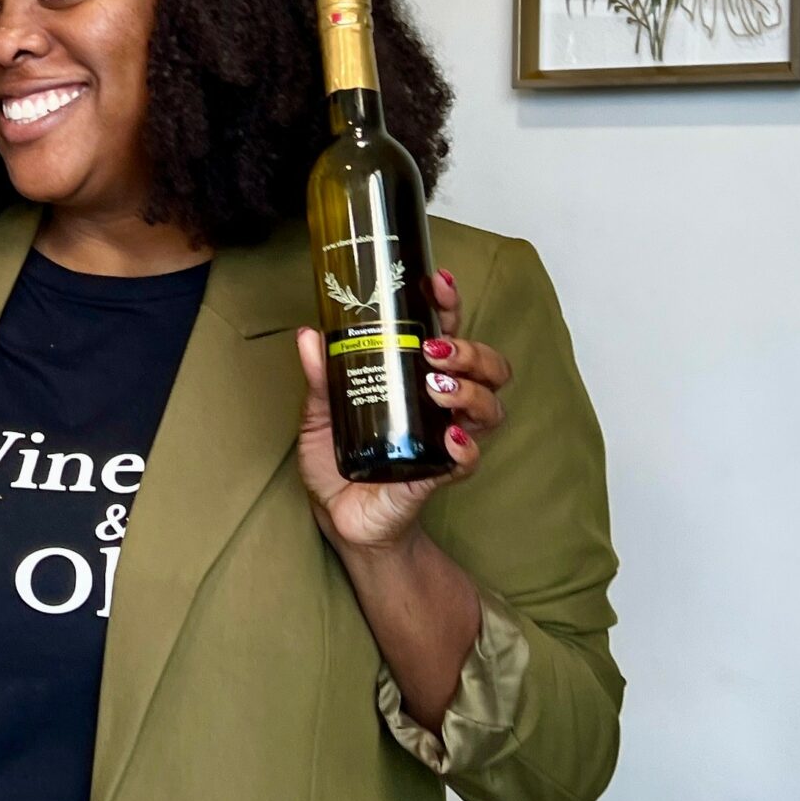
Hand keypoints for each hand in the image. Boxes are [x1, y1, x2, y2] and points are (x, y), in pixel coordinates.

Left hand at [296, 267, 511, 552]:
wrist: (341, 518)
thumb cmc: (339, 462)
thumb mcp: (320, 415)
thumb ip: (320, 378)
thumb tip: (308, 335)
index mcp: (417, 379)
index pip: (447, 333)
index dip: (449, 306)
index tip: (438, 283)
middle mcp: (441, 405)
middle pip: (488, 367)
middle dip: (471, 350)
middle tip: (436, 350)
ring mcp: (446, 439)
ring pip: (490, 406)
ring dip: (470, 390)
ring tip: (438, 387)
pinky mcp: (440, 474)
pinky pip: (469, 458)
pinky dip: (464, 445)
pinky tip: (449, 436)